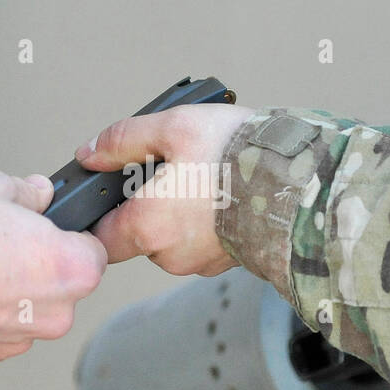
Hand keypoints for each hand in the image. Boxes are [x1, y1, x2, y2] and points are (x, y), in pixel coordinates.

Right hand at [0, 171, 106, 366]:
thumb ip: (25, 192)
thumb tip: (38, 192)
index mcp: (74, 269)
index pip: (92, 252)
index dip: (67, 238)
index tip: (46, 230)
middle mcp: (58, 313)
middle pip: (60, 286)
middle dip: (37, 268)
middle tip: (1, 246)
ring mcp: (22, 339)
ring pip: (27, 312)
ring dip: (9, 295)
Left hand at [76, 103, 255, 275]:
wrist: (300, 183)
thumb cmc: (237, 155)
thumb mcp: (173, 127)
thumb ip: (122, 140)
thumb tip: (89, 153)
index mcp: (146, 228)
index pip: (99, 239)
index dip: (99, 215)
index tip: (109, 193)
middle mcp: (169, 255)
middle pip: (137, 236)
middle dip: (146, 206)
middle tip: (169, 169)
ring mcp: (200, 263)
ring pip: (171, 238)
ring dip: (178, 212)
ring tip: (202, 175)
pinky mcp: (227, 262)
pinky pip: (202, 242)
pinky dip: (205, 221)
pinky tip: (222, 192)